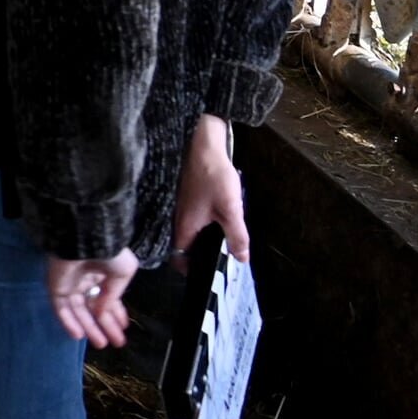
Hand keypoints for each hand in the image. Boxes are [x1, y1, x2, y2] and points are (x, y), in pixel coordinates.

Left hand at [46, 249, 141, 347]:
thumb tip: (103, 312)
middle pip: (94, 308)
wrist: (84, 239)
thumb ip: (113, 294)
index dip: (116, 313)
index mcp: (102, 272)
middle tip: (116, 343)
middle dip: (105, 325)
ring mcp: (69, 283)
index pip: (109, 297)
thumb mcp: (123, 271)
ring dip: (89, 328)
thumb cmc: (108, 251)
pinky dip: (68, 322)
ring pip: (78, 311)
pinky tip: (78, 335)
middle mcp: (85, 279)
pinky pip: (60, 308)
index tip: (123, 327)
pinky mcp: (54, 287)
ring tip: (101, 344)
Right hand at [173, 113, 249, 263]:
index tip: (206, 275)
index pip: (179, 258)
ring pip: (187, 230)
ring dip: (201, 237)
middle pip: (184, 245)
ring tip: (222, 240)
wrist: (200, 144)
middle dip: (199, 254)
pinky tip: (216, 218)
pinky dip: (201, 223)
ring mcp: (177, 206)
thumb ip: (237, 236)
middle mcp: (176, 220)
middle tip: (219, 259)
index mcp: (184, 228)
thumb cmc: (213, 176)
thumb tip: (241, 259)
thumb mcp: (231, 209)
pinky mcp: (182, 195)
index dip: (190, 269)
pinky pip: (190, 217)